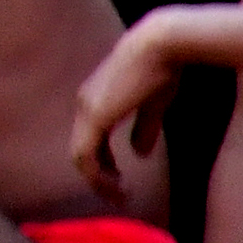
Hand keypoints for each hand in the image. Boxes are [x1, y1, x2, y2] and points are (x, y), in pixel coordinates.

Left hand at [66, 19, 183, 206]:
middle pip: (82, 151)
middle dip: (100, 178)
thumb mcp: (152, 105)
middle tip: (119, 198)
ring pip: (81, 157)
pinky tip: (118, 186)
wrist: (161, 45)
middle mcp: (85, 104)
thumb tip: (139, 153)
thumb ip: (144, 128)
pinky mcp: (96, 115)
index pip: (89, 141)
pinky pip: (86, 155)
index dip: (103, 165)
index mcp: (96, 100)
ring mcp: (87, 109)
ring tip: (120, 196)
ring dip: (99, 181)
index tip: (121, 183)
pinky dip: (99, 176)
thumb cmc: (160, 69)